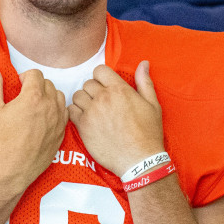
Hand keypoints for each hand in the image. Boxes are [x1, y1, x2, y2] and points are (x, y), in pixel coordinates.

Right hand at [0, 63, 66, 188]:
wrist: (12, 169)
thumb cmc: (1, 140)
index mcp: (33, 96)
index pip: (36, 74)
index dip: (25, 77)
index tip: (18, 86)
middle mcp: (50, 106)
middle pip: (48, 84)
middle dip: (36, 86)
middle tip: (23, 97)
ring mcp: (58, 120)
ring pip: (59, 97)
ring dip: (48, 97)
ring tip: (35, 106)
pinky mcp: (61, 133)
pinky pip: (64, 114)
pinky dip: (56, 111)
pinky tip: (44, 119)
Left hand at [69, 61, 164, 176]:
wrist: (139, 160)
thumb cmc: (148, 133)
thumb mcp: (152, 104)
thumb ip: (144, 82)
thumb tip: (143, 63)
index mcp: (119, 89)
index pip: (99, 70)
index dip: (102, 77)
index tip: (107, 87)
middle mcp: (103, 98)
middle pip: (87, 83)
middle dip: (94, 90)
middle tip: (102, 102)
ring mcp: (91, 112)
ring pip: (77, 96)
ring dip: (84, 101)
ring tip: (93, 110)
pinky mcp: (83, 127)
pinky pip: (70, 111)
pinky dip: (75, 113)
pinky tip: (85, 119)